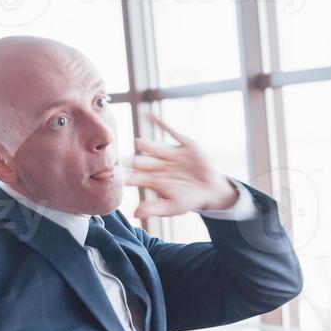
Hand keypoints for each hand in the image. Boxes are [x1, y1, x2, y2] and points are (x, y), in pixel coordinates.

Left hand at [124, 114, 238, 218]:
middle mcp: (157, 164)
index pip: (136, 177)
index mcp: (152, 179)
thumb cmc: (189, 200)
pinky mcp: (182, 144)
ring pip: (154, 148)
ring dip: (147, 146)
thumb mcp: (172, 207)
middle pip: (143, 161)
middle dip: (136, 161)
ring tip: (139, 143)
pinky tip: (150, 116)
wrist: (211, 190)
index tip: (119, 178)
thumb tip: (135, 214)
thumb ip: (154, 209)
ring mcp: (169, 154)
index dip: (128, 177)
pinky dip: (161, 124)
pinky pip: (170, 132)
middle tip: (126, 160)